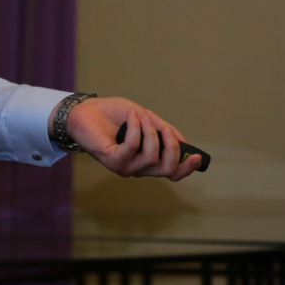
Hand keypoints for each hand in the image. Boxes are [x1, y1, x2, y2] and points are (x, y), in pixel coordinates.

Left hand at [61, 95, 202, 180]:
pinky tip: (131, 117)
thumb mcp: (146, 119)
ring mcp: (125, 167)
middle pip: (167, 170)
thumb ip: (163, 131)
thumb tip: (184, 143)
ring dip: (150, 132)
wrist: (87, 111)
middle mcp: (137, 168)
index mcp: (147, 161)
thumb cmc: (115, 115)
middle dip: (172, 148)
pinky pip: (133, 147)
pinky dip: (136, 128)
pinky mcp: (112, 161)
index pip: (172, 173)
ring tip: (141, 117)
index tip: (197, 156)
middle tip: (165, 129)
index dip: (186, 168)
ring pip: (151, 158)